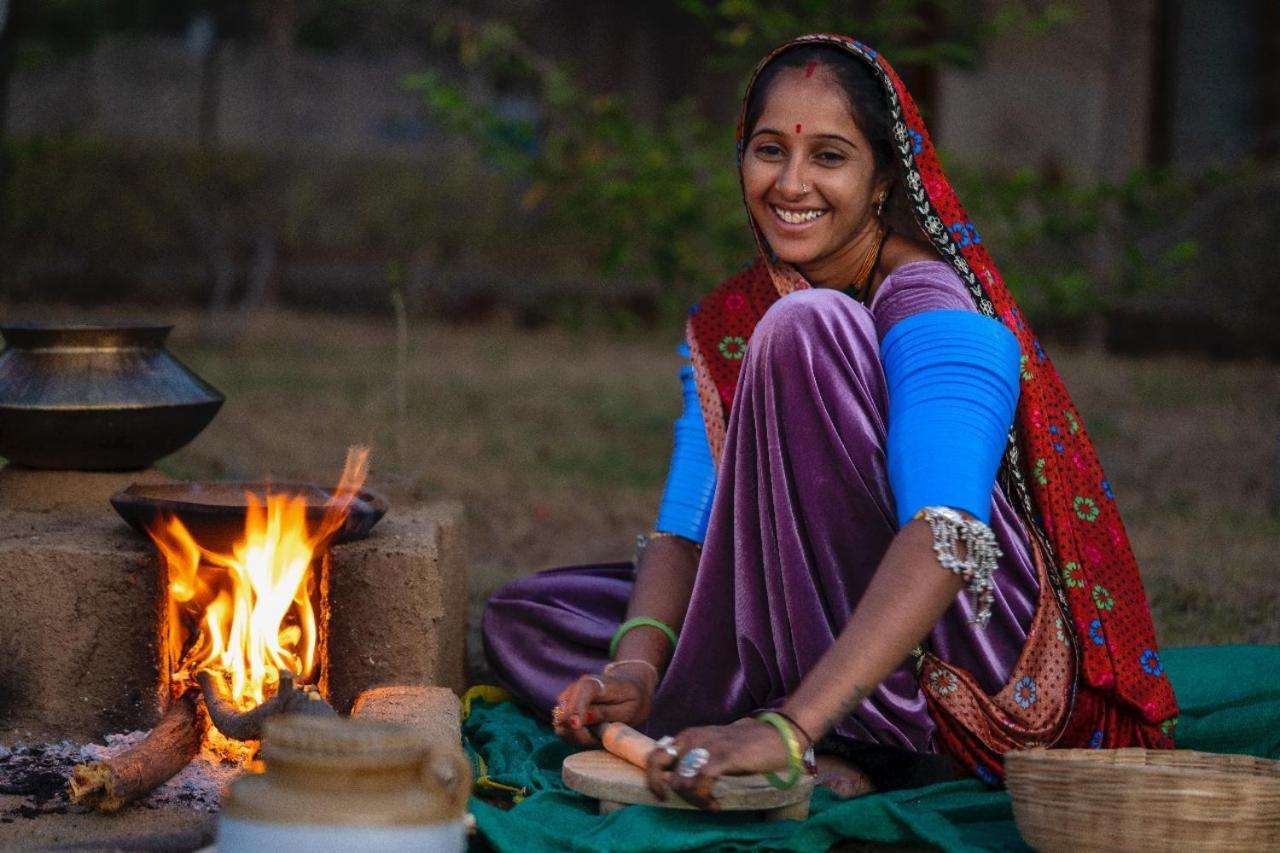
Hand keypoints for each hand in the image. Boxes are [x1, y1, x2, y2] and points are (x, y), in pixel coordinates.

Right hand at [552, 662, 657, 746]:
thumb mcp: (627, 709)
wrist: (628, 687)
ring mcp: (566, 701)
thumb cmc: (630, 699)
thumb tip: (579, 721)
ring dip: (579, 737)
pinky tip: (593, 733)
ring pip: (561, 727)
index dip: (575, 710)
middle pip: (564, 716)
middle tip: (603, 734)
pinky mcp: (563, 712)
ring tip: (600, 732)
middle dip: (580, 733)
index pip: (580, 693)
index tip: (576, 725)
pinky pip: (564, 731)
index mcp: (594, 683)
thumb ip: (604, 713)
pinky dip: (577, 737)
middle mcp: (574, 689)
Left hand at [644, 718, 796, 809]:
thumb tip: (676, 781)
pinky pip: (701, 782)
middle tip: (678, 801)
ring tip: (708, 803)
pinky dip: (704, 799)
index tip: (662, 795)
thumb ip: (694, 757)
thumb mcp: (712, 747)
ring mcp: (707, 746)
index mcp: (688, 735)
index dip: (653, 778)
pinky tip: (715, 804)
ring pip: (680, 780)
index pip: (655, 754)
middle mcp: (692, 738)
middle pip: (657, 764)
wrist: (775, 737)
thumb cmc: (744, 746)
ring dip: (692, 799)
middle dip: (662, 787)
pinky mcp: (723, 757)